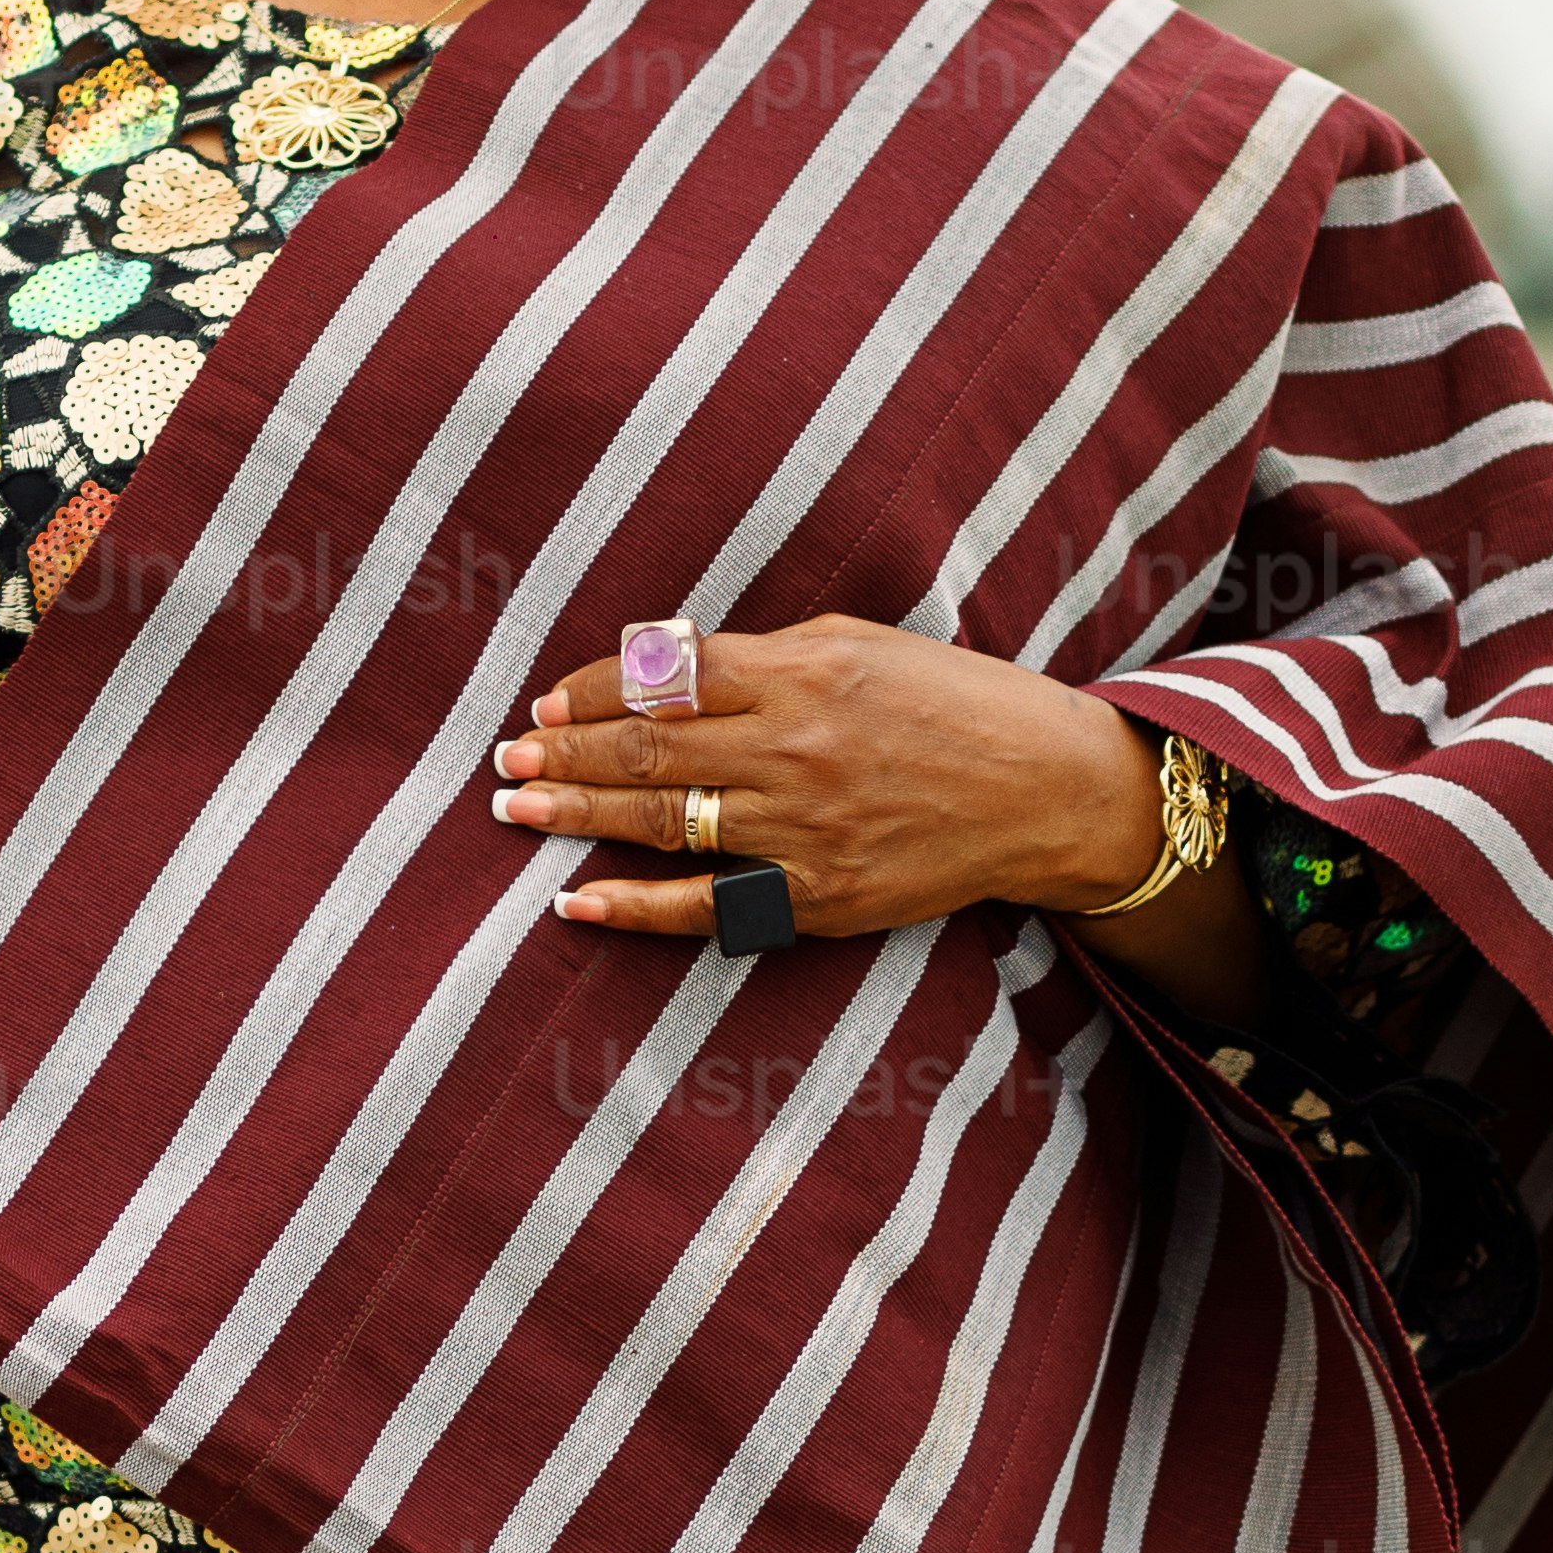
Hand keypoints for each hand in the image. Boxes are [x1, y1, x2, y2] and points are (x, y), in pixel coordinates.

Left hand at [496, 618, 1214, 954]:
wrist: (1046, 791)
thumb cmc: (954, 702)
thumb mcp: (860, 645)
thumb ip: (763, 657)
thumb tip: (664, 666)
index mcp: (803, 671)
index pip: (667, 677)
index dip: (595, 688)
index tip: (548, 697)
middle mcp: (795, 747)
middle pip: (649, 750)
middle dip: (565, 750)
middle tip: (506, 754)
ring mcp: (804, 828)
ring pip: (663, 821)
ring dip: (578, 813)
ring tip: (515, 805)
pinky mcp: (818, 894)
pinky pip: (708, 905)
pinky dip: (635, 906)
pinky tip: (576, 901)